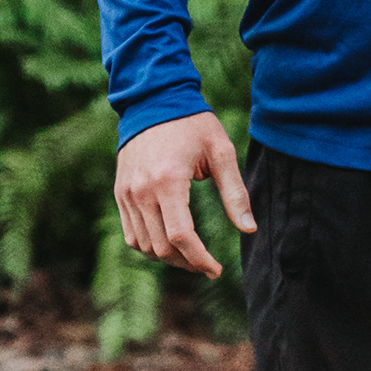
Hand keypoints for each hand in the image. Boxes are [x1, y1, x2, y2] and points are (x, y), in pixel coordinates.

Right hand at [114, 111, 254, 277]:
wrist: (153, 100)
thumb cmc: (193, 124)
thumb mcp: (221, 152)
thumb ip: (235, 193)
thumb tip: (249, 230)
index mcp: (168, 181)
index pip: (181, 237)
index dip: (200, 260)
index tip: (217, 270)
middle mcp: (142, 191)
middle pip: (162, 247)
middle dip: (187, 263)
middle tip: (208, 265)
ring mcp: (127, 193)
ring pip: (144, 245)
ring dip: (168, 258)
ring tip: (191, 256)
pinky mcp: (121, 193)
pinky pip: (131, 234)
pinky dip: (149, 246)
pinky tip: (170, 243)